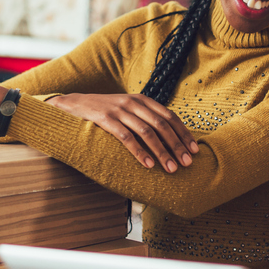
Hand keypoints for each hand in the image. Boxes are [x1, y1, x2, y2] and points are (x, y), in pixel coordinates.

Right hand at [46, 93, 198, 171]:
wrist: (73, 104)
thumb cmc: (105, 112)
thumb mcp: (127, 110)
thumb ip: (145, 119)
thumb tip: (170, 140)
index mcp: (142, 100)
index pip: (170, 117)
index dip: (184, 134)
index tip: (194, 151)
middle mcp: (133, 103)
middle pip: (162, 125)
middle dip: (177, 145)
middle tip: (186, 163)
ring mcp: (119, 110)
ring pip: (147, 133)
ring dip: (162, 152)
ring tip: (171, 168)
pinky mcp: (105, 120)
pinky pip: (126, 138)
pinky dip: (139, 152)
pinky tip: (149, 165)